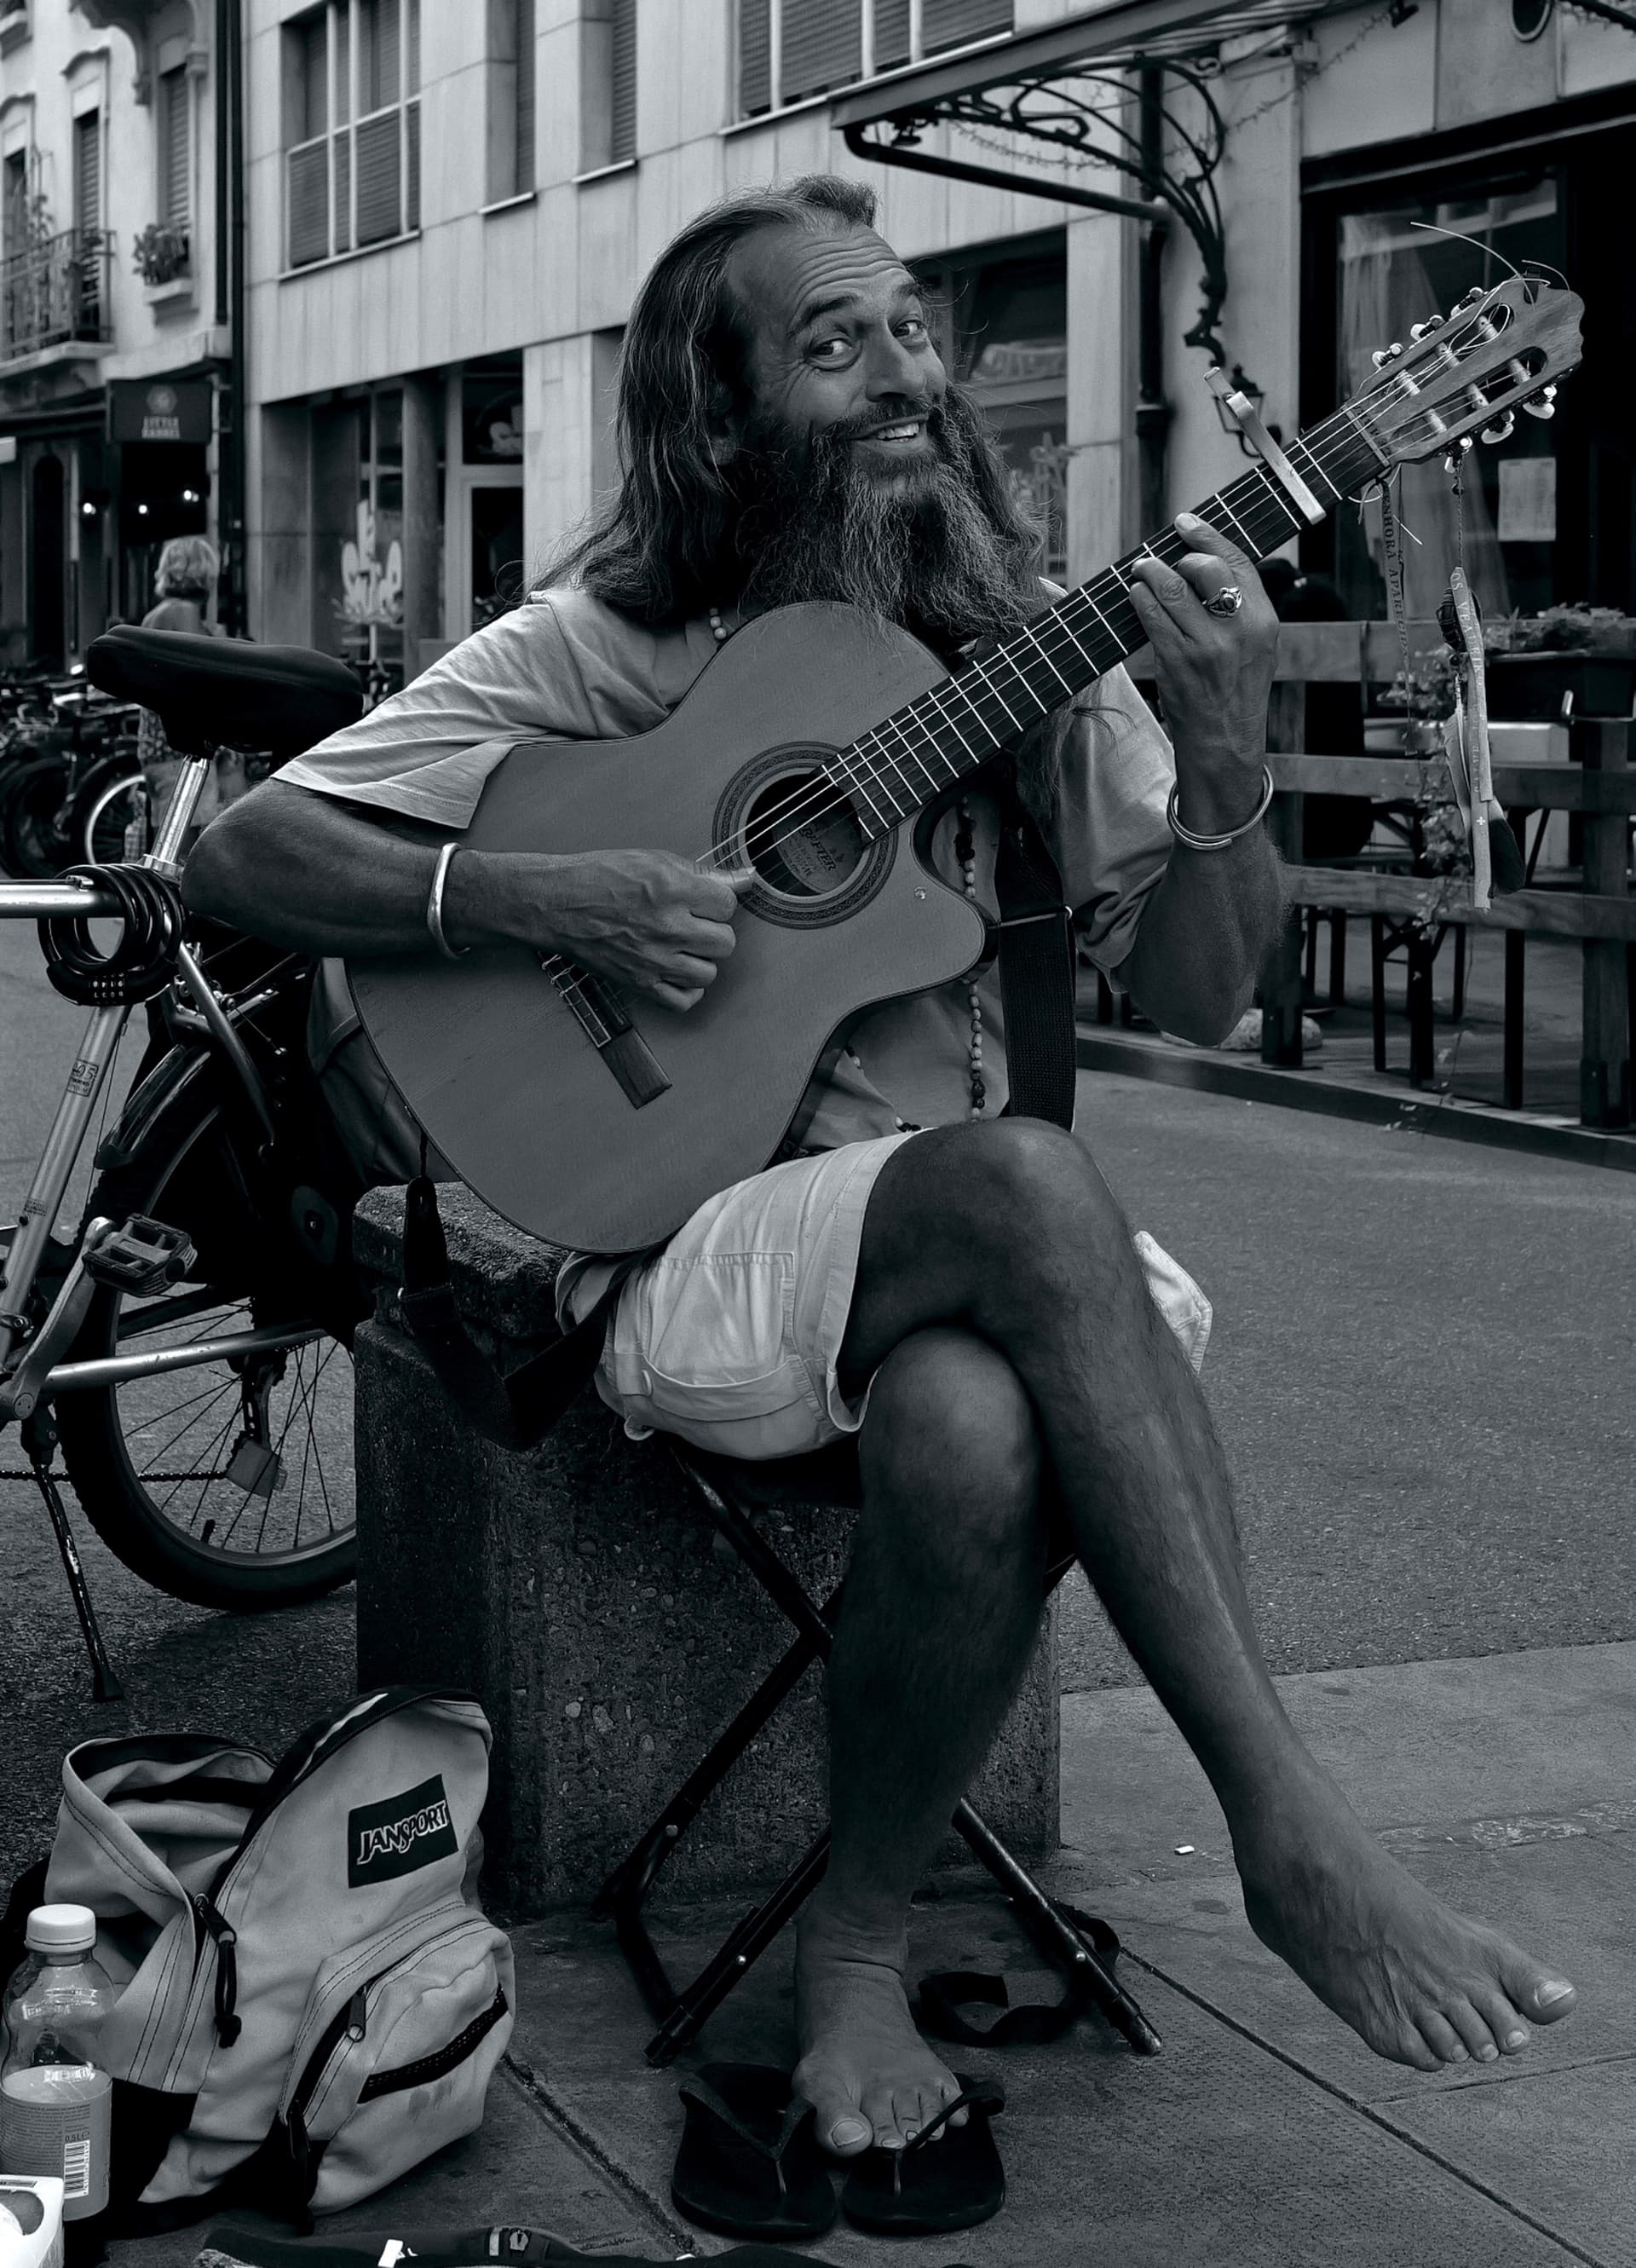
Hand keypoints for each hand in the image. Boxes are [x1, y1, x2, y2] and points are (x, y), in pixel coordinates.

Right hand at [465, 847, 752, 1012]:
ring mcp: (655, 960)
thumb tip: (745, 879)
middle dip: (712, 930)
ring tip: (681, 946)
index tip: (701, 901)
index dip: (716, 902)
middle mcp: (668, 927)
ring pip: (709, 973)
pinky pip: (685, 1001)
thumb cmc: (601, 877)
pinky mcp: (640, 984)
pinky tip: (678, 971)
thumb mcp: (655, 861)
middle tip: (691, 923)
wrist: (557, 904)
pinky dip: (688, 989)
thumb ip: (703, 873)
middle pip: (724, 942)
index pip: (728, 905)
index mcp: (674, 890)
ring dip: (700, 959)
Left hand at [1128, 514, 1278, 836]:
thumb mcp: (1254, 647)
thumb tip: (1200, 562)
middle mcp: (1240, 630)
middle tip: (1160, 558)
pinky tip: (1135, 594)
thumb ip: (1239, 607)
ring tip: (1141, 571)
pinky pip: (1151, 615)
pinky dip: (1139, 598)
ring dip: (1149, 572)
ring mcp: (1208, 646)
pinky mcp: (1179, 661)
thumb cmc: (1234, 692)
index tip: (1186, 522)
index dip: (1207, 535)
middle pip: (1203, 568)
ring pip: (1171, 587)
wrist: (1225, 745)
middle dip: (1177, 556)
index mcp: (1264, 620)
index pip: (1237, 560)